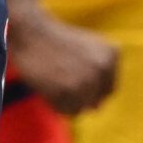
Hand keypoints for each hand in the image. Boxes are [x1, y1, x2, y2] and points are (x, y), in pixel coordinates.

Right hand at [8, 0, 120, 114]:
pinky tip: (48, 84)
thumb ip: (97, 76)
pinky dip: (55, 103)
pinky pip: (66, 110)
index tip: (73, 73)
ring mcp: (88, 80)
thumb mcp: (88, 49)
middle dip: (79, 93)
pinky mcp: (69, 91)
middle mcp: (104, 67)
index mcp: (112, 54)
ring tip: (54, 78)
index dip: (90, 86)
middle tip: (61, 74)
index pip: (109, 89)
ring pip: (81, 107)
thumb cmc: (56, 41)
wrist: (30, 32)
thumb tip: (97, 108)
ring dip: (66, 99)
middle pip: (96, 100)